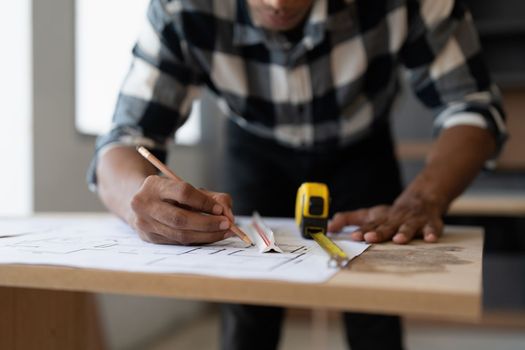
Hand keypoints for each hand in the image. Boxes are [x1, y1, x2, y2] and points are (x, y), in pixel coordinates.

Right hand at [129, 175, 234, 244]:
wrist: (138, 202)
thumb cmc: (169, 193)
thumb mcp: (185, 186)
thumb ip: (209, 196)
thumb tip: (227, 213)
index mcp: (154, 186)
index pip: (183, 193)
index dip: (204, 202)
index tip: (220, 209)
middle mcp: (145, 205)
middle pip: (180, 218)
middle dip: (207, 223)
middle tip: (227, 224)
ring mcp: (145, 224)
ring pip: (180, 234)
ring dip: (206, 235)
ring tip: (224, 232)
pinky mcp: (149, 238)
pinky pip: (178, 242)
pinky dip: (198, 240)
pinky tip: (211, 236)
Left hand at [327, 195, 443, 243]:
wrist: (422, 200)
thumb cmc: (390, 214)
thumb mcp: (369, 214)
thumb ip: (347, 219)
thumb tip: (328, 227)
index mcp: (381, 218)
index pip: (369, 224)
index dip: (361, 229)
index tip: (354, 236)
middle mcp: (396, 218)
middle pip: (386, 225)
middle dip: (379, 232)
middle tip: (370, 237)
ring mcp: (413, 220)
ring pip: (408, 226)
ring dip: (404, 232)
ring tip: (399, 240)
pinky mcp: (430, 223)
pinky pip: (432, 228)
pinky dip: (432, 232)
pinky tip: (430, 239)